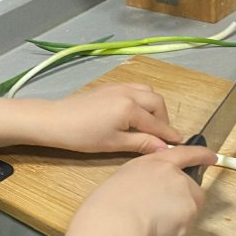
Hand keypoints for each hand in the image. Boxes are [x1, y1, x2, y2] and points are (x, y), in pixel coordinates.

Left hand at [36, 83, 182, 154]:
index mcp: (131, 108)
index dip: (169, 135)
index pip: (157, 123)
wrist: (56, 120)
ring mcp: (119, 86)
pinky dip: (143, 99)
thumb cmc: (83, 136)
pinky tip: (136, 113)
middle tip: (162, 136)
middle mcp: (129, 92)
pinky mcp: (111, 86)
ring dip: (154, 107)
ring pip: (148, 92)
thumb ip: (142, 143)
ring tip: (150, 124)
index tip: (179, 143)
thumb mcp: (114, 143)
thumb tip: (165, 148)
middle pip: (157, 103)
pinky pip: (136, 88)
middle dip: (164, 119)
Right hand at [72, 145, 216, 235]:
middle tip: (161, 224)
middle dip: (182, 207)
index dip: (200, 155)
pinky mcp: (189, 216)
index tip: (211, 158)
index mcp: (154, 163)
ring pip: (188, 216)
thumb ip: (142, 184)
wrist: (114, 222)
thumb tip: (149, 199)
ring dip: (172, 230)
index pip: (183, 153)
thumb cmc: (106, 206)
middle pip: (192, 190)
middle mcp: (173, 175)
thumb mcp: (123, 183)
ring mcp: (184, 194)